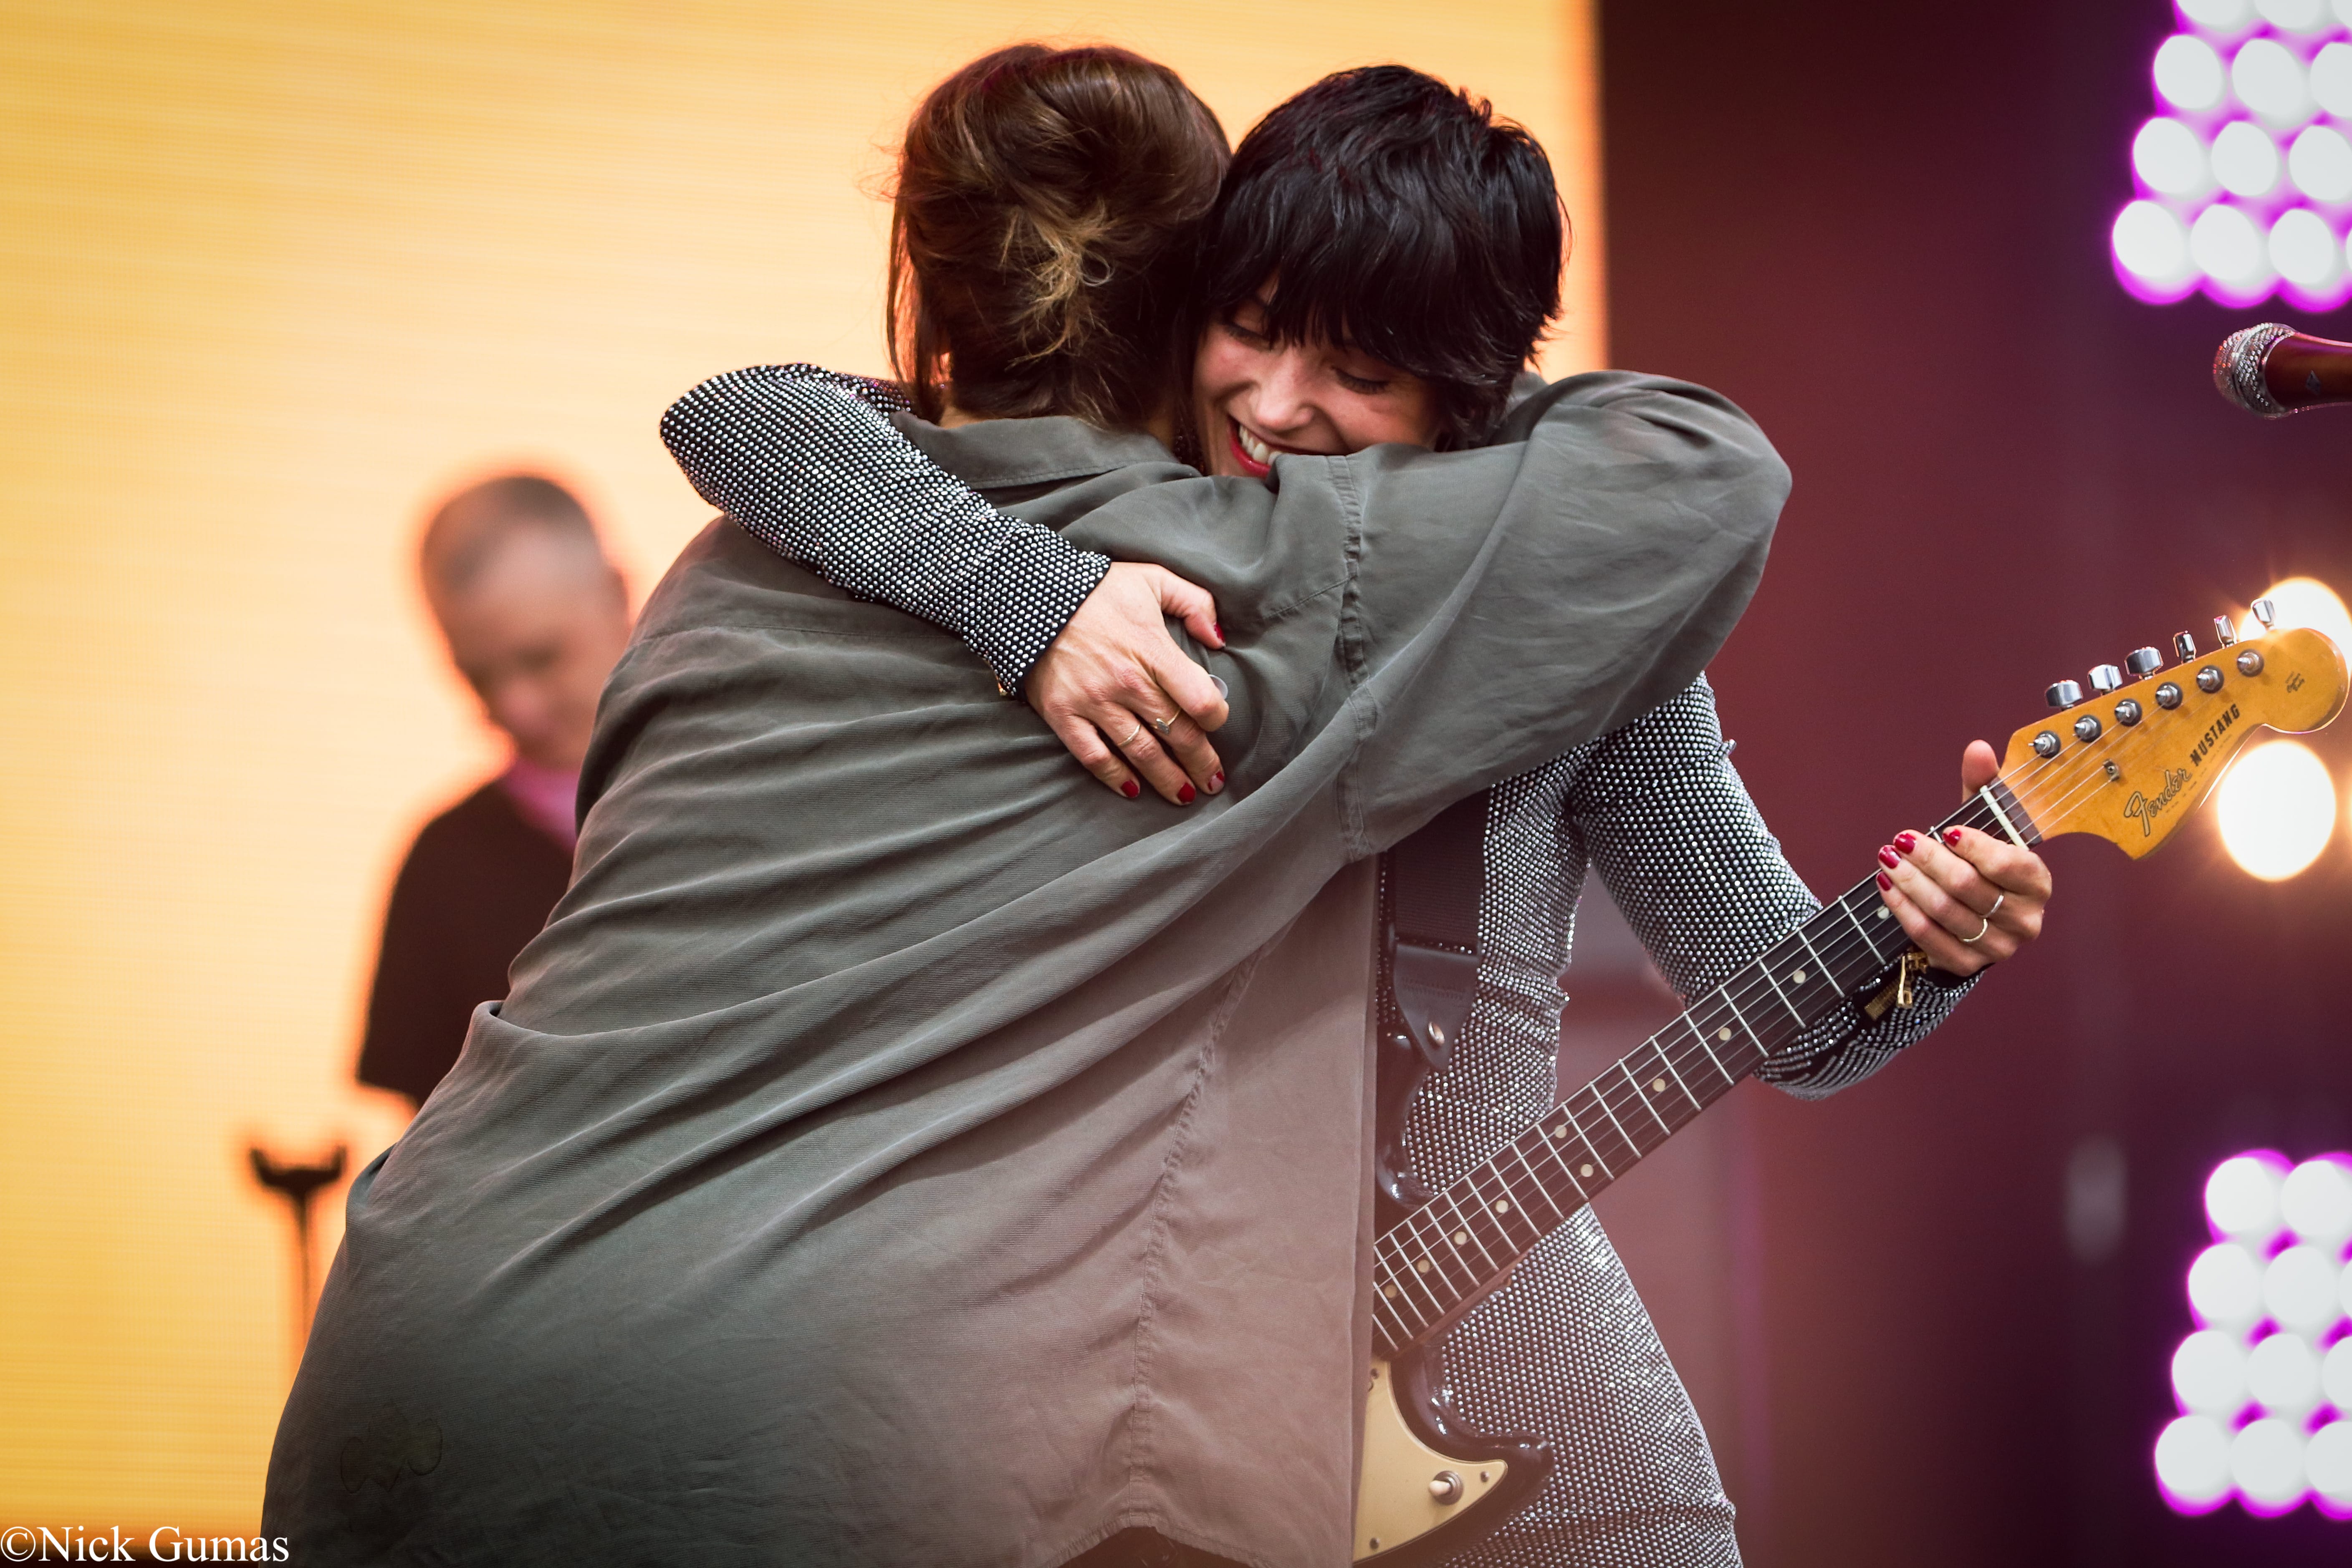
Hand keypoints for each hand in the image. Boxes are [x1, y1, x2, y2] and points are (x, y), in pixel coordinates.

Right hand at [1025, 563, 1230, 803]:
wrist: (1026, 593)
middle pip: (1177, 734)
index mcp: (1152, 650)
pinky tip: (1132, 790)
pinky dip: (1114, 777)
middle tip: (1213, 781)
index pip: (1199, 699)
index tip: (1217, 723)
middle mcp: (1126, 682)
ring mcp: (1093, 702)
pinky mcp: (1063, 714)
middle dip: (1200, 762)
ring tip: (1184, 795)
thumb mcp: (1152, 578)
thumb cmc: (1095, 588)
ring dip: (1167, 780)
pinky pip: (1094, 756)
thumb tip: (1218, 639)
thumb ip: (1195, 602)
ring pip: (1141, 753)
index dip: (1216, 717)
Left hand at [1874, 740, 2052, 976]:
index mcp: (2037, 882)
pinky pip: (1929, 937)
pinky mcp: (1967, 965)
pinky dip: (1902, 910)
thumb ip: (1984, 786)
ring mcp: (1998, 946)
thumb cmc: (1981, 861)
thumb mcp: (1985, 822)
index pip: (2010, 864)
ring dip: (1910, 882)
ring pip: (1946, 913)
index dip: (1975, 847)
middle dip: (1929, 860)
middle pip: (1969, 887)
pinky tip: (1886, 887)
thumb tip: (1978, 749)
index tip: (1946, 830)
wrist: (1974, 915)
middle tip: (1901, 841)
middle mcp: (2025, 919)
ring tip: (1887, 859)